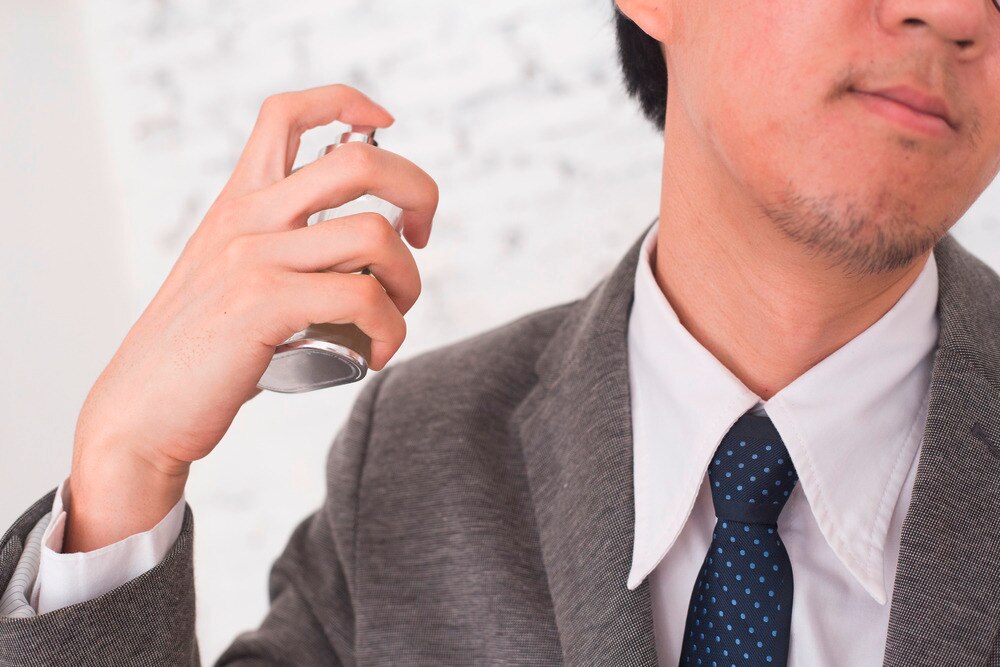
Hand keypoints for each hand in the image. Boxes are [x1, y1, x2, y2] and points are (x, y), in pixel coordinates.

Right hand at [65, 84, 437, 551]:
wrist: (141, 413)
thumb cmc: (204, 354)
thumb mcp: (235, 279)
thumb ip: (287, 252)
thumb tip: (369, 254)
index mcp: (239, 202)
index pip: (286, 111)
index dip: (345, 101)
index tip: (383, 125)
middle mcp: (247, 216)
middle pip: (360, 161)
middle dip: (419, 191)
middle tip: (421, 236)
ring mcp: (254, 256)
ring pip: (375, 235)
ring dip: (408, 281)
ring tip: (392, 318)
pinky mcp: (263, 302)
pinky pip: (363, 298)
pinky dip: (389, 330)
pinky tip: (376, 353)